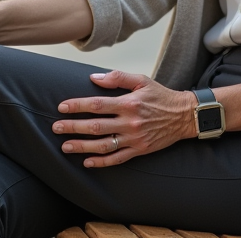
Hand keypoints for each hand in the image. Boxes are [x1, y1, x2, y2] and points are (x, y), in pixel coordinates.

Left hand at [52, 70, 197, 167]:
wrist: (185, 116)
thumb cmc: (161, 96)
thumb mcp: (142, 80)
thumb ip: (117, 78)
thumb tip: (93, 78)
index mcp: (128, 103)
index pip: (97, 105)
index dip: (77, 106)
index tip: (62, 107)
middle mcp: (130, 122)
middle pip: (96, 127)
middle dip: (73, 127)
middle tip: (56, 128)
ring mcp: (134, 138)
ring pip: (103, 145)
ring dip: (82, 147)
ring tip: (65, 146)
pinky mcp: (139, 150)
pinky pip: (117, 159)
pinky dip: (101, 162)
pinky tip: (87, 161)